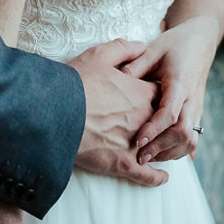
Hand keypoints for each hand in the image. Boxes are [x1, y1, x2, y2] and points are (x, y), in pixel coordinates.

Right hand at [70, 38, 167, 186]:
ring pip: (160, 149)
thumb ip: (124, 48)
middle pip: (165, 122)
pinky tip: (162, 177)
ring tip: (163, 150)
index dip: (160, 95)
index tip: (154, 97)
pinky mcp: (123, 164)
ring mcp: (136, 144)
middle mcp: (145, 119)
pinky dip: (157, 177)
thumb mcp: (99, 56)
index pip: (164, 93)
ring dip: (163, 149)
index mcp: (142, 93)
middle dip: (163, 123)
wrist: (57, 114)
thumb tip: (142, 45)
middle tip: (159, 123)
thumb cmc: (77, 84)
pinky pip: (148, 175)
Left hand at [121, 18, 219, 163]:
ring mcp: (197, 108)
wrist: (200, 41)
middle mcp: (192, 99)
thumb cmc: (174, 45)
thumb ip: (136, 65)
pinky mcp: (196, 113)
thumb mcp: (154, 49)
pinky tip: (164, 157)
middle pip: (183, 132)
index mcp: (180, 83)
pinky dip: (179, 150)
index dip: (154, 129)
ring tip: (149, 158)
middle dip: (162, 148)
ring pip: (191, 140)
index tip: (138, 141)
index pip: (170, 113)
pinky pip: (192, 137)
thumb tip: (115, 79)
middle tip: (140, 158)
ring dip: (171, 153)